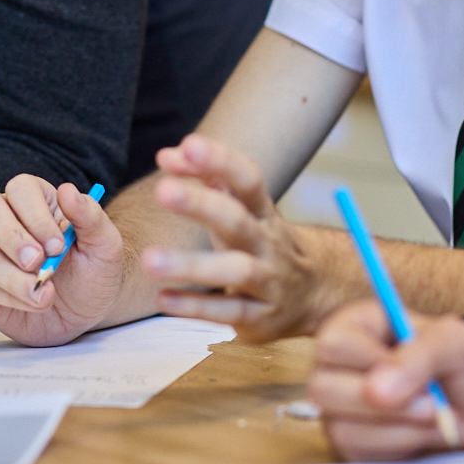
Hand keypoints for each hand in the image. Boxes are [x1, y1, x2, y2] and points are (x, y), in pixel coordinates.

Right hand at [0, 176, 123, 346]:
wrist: (87, 311)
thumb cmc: (94, 271)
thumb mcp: (105, 245)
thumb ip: (90, 216)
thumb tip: (67, 190)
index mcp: (39, 201)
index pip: (20, 188)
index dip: (35, 215)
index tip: (58, 246)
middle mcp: (9, 219)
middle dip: (9, 235)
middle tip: (37, 262)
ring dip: (14, 277)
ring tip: (46, 295)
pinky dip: (10, 296)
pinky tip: (35, 302)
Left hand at [141, 134, 332, 341]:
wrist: (314, 293)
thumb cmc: (262, 241)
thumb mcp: (242, 208)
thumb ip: (206, 178)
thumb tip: (168, 155)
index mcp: (263, 211)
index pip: (247, 179)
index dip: (221, 161)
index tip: (189, 145)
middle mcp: (268, 242)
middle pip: (237, 219)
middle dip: (201, 203)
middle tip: (161, 190)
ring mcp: (268, 281)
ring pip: (236, 270)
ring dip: (191, 265)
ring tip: (149, 260)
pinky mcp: (260, 317)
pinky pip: (227, 311)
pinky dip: (194, 306)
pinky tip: (163, 298)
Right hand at [307, 301, 463, 459]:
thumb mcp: (456, 342)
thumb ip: (418, 357)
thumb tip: (376, 391)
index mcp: (356, 325)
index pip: (332, 345)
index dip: (369, 364)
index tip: (414, 372)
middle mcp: (340, 364)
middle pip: (323, 390)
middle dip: (383, 407)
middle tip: (431, 404)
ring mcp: (341, 405)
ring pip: (339, 429)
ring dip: (396, 430)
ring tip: (432, 416)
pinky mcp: (353, 440)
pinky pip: (355, 455)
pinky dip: (396, 448)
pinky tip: (419, 432)